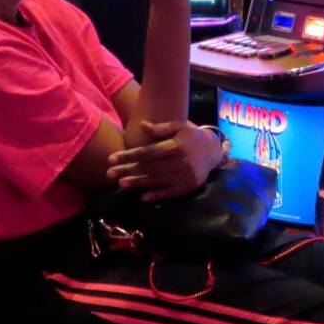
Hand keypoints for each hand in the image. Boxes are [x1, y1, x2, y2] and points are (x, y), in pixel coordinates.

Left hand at [106, 120, 224, 201]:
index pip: (148, 152)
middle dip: (128, 170)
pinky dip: (157, 195)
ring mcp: (186, 175)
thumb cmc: (191, 137)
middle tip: (109, 174)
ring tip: (121, 184)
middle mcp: (181, 161)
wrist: (214, 151)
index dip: (129, 156)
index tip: (112, 159)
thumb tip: (142, 126)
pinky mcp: (189, 186)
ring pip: (157, 181)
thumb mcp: (178, 127)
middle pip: (149, 167)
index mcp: (176, 145)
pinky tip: (143, 197)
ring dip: (138, 183)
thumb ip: (160, 128)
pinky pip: (171, 193)